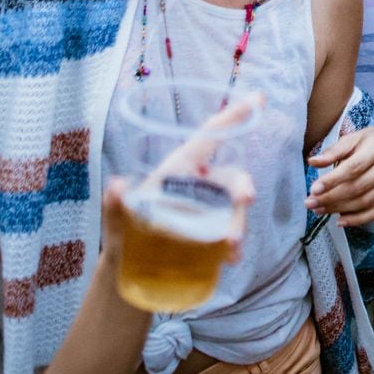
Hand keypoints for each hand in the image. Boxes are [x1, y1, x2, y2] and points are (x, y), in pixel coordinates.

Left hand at [101, 99, 259, 268]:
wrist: (129, 275)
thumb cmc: (123, 238)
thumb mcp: (116, 223)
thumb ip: (114, 207)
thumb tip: (117, 186)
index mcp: (178, 169)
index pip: (208, 137)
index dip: (233, 117)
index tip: (259, 98)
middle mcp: (198, 185)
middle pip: (229, 177)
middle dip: (242, 186)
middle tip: (246, 199)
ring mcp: (209, 212)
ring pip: (234, 209)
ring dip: (239, 222)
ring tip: (232, 247)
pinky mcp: (213, 236)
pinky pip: (231, 234)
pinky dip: (234, 246)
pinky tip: (230, 258)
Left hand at [306, 124, 373, 225]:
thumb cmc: (369, 141)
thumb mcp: (352, 139)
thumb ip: (333, 152)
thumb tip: (313, 162)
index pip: (354, 167)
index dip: (333, 180)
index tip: (314, 189)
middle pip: (358, 187)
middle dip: (331, 198)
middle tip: (310, 203)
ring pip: (365, 202)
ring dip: (340, 209)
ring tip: (319, 210)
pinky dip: (357, 220)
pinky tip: (340, 221)